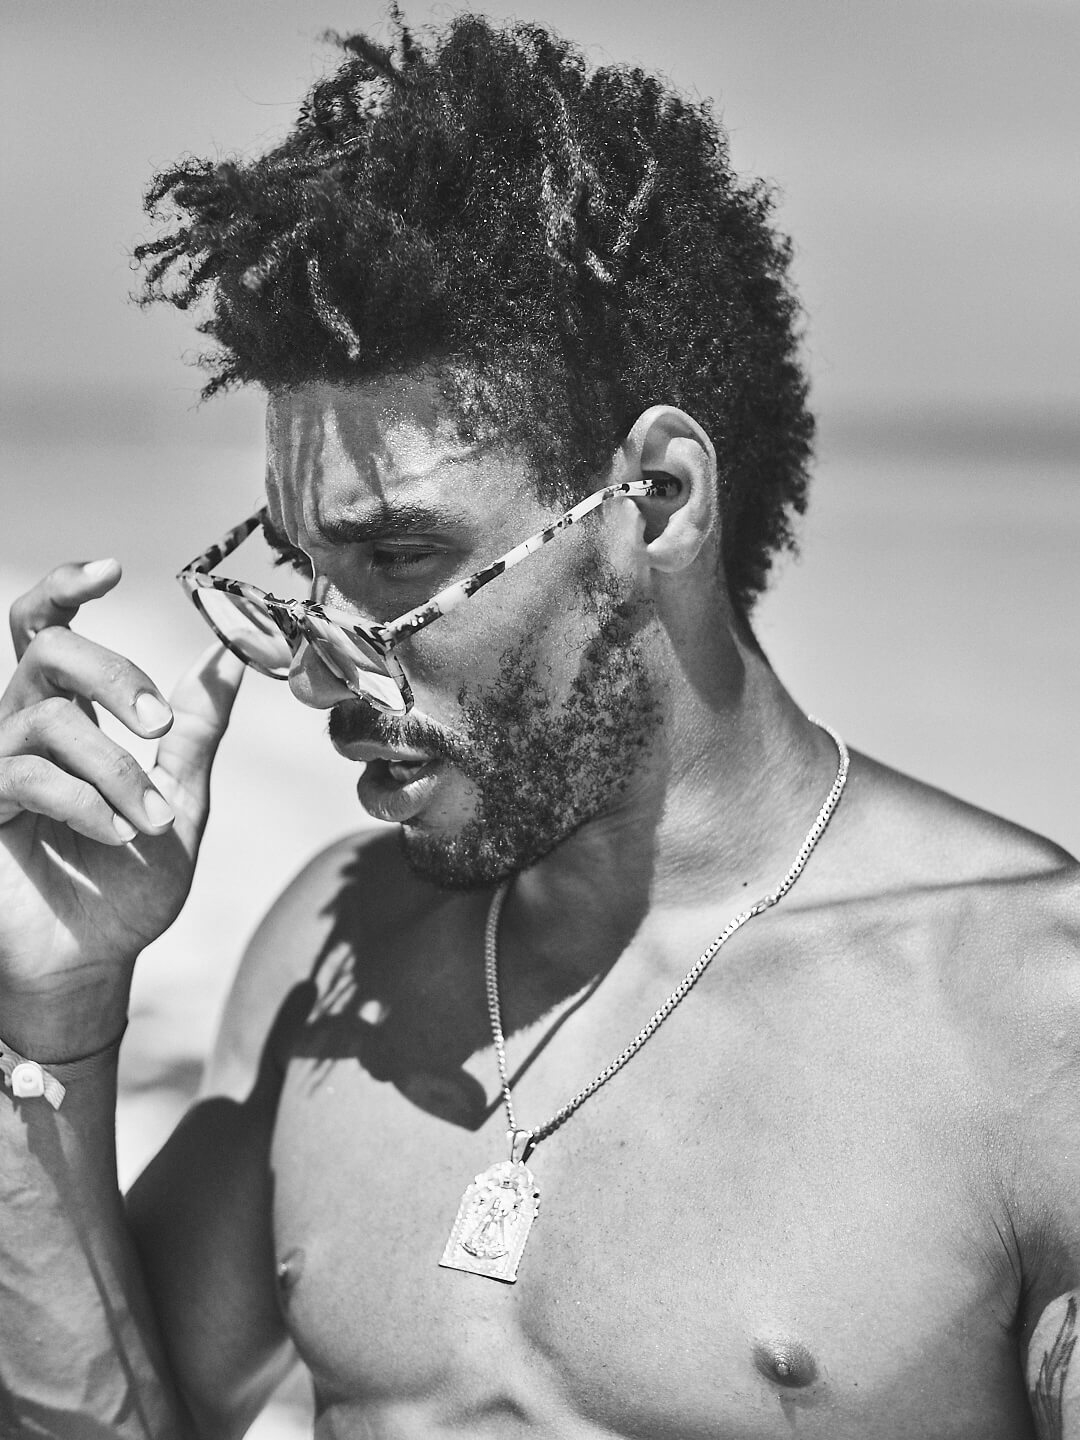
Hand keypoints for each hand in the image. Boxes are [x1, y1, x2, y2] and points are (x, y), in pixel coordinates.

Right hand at [0, 559, 243, 1057]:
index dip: (67, 587)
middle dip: (108, 673)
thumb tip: (232, 652)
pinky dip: (86, 802)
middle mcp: (23, 728)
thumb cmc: (127, 882)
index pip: (48, 627)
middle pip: (45, 648)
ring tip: (152, 822)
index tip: (113, 568)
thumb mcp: (179, 797)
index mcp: (70, 716)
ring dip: (116, 771)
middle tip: (157, 724)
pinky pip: (28, 777)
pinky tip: (116, 833)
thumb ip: (196, 727)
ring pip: (49, 721)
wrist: (91, 963)